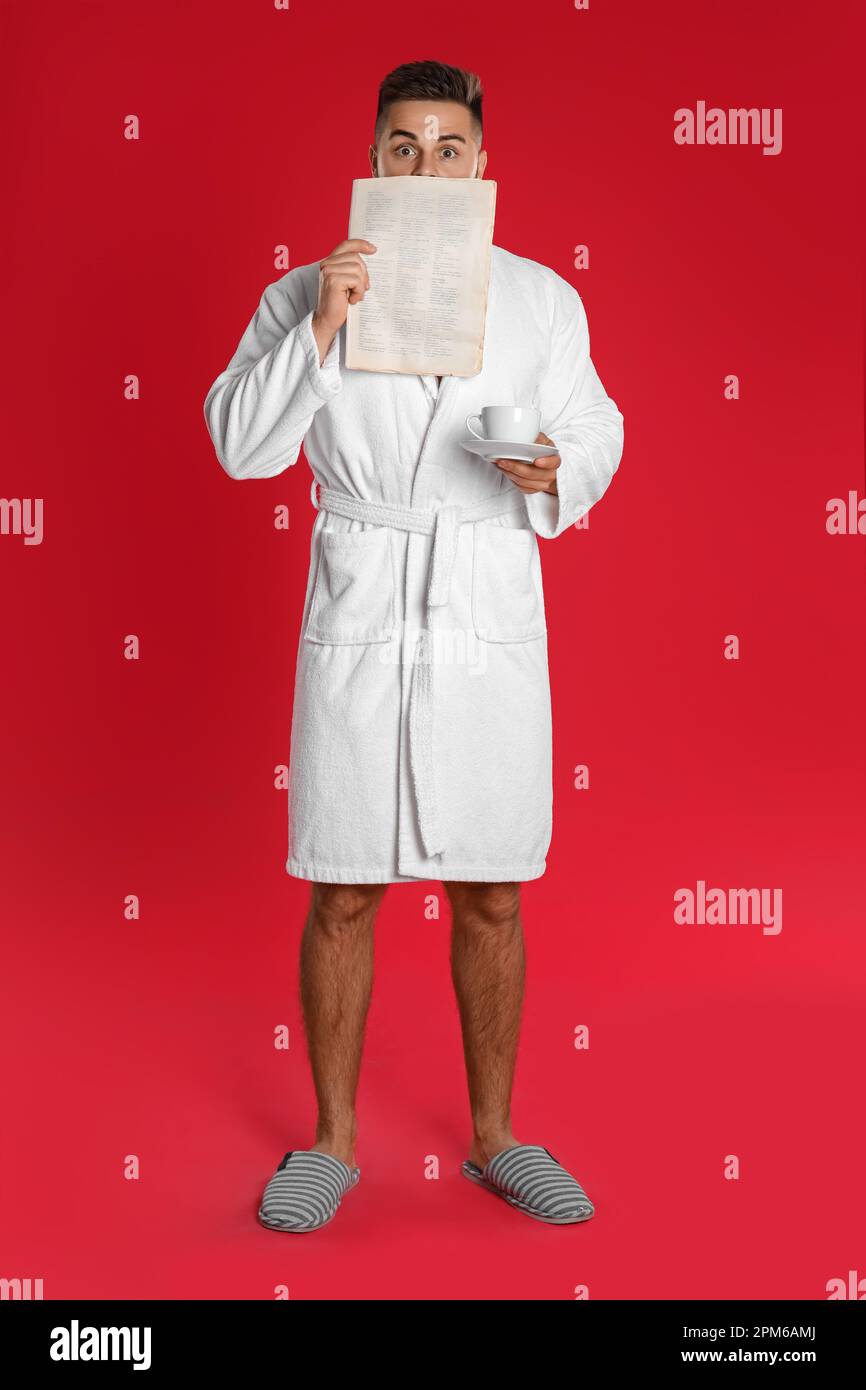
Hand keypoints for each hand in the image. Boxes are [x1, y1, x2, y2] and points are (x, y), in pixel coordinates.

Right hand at [311, 238, 375, 361]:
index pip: (346, 245)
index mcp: (330, 262)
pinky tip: (351, 300)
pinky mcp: (333, 280)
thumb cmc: (339, 303)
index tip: (373, 249)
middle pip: (356, 258)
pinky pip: (356, 280)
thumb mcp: (347, 283)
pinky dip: (358, 292)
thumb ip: (353, 270)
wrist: (327, 320)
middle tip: (362, 289)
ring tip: (354, 296)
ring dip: (360, 285)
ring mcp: (329, 270)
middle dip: (364, 274)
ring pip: (358, 269)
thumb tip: (370, 261)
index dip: (360, 244)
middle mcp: (327, 264)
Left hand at [491, 431, 559, 494]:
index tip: (536, 461)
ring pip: (524, 482)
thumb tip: (530, 436)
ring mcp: (542, 484)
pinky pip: (521, 487)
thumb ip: (538, 439)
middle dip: (516, 467)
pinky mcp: (532, 489)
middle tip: (503, 460)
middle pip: (533, 474)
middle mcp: (550, 474)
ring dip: (510, 473)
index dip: (545, 463)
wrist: (546, 466)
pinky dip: (511, 478)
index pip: (553, 463)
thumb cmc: (544, 452)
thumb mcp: (544, 441)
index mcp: (554, 461)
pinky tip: (504, 470)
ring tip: (500, 463)